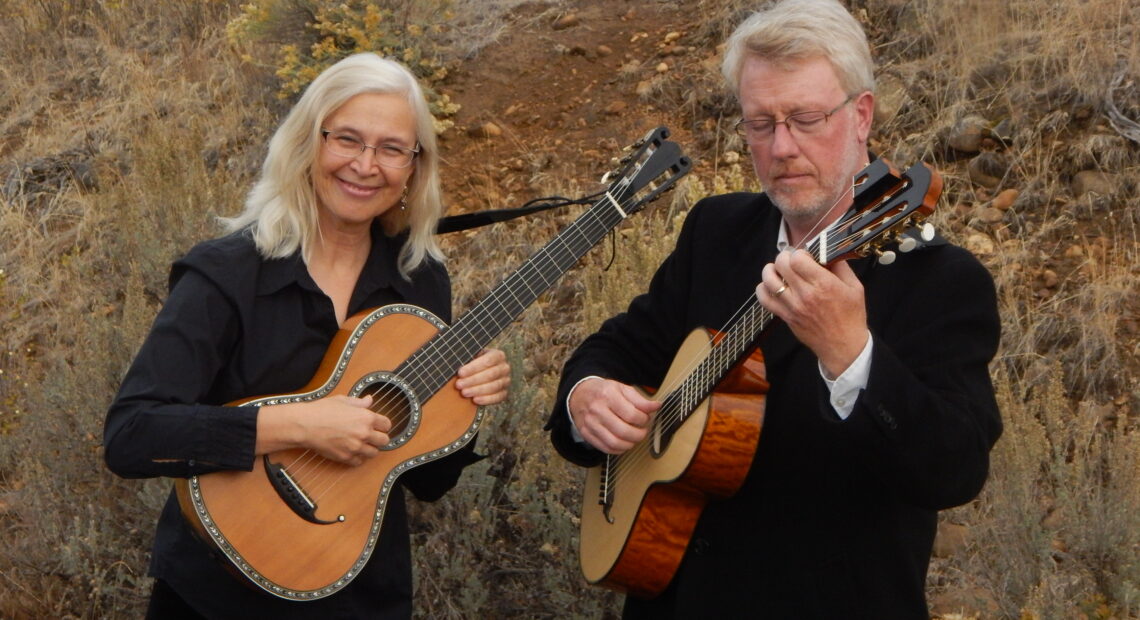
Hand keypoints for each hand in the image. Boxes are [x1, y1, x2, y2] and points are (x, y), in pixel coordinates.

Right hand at [257, 395, 391, 466]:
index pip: (387, 425)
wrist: (305, 425)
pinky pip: (359, 461)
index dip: (383, 425)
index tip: (379, 425)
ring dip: (369, 448)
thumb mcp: (343, 400)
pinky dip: (357, 457)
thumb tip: (369, 400)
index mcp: (366, 417)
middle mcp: (364, 433)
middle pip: (384, 441)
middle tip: (373, 436)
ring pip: (374, 453)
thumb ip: (359, 402)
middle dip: (380, 438)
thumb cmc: (322, 410)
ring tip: (362, 443)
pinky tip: (352, 450)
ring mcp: (355, 447)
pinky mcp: (346, 457)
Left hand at [455, 348, 510, 404]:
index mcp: (498, 355)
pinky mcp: (504, 393)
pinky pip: (498, 397)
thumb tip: (456, 364)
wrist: (482, 371)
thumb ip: (467, 358)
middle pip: (490, 374)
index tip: (460, 373)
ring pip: (494, 387)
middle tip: (459, 384)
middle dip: (473, 380)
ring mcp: (505, 381)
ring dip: (477, 390)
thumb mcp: (472, 356)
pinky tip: (475, 400)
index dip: (473, 367)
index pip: (488, 360)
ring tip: (464, 392)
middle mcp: (504, 367)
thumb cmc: (474, 363)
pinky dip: (486, 399)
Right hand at [569, 377, 659, 454]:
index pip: (632, 415)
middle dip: (639, 435)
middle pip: (624, 431)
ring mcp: (590, 423)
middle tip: (642, 431)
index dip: (643, 420)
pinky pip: (605, 448)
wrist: (579, 394)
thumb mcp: (622, 389)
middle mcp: (597, 410)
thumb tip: (656, 406)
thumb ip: (640, 400)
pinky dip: (618, 450)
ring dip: (630, 444)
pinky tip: (623, 443)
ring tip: (634, 438)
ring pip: (615, 443)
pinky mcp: (586, 434)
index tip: (645, 419)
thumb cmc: (603, 391)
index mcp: (608, 395)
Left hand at [756, 249, 868, 377]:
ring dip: (771, 270)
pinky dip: (763, 289)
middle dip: (784, 257)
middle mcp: (805, 294)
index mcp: (823, 284)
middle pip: (781, 265)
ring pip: (768, 280)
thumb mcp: (855, 287)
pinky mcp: (785, 316)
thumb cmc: (851, 316)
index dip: (799, 253)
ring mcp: (792, 306)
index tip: (805, 256)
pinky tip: (772, 286)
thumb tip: (827, 251)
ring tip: (778, 270)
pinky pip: (764, 300)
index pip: (797, 258)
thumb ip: (840, 267)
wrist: (843, 346)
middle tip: (791, 260)